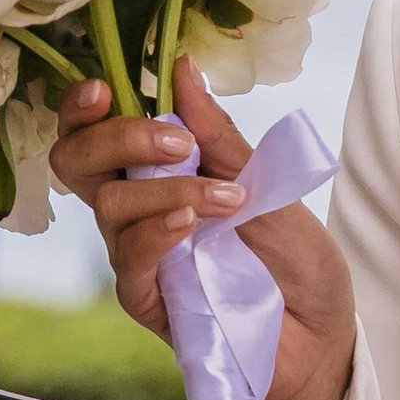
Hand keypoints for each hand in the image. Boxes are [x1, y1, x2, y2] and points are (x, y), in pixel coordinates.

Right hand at [51, 57, 357, 399]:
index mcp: (156, 172)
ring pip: (107, 207)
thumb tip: (181, 67)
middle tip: (175, 142)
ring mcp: (138, 256)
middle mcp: (135, 210)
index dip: (84, 106)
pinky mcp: (148, 301)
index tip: (107, 86)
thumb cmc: (294, 257)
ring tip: (226, 200)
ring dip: (165, 190)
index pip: (95, 130)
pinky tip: (188, 225)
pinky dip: (155, 234)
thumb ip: (217, 135)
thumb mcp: (264, 182)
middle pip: (77, 162)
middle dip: (116, 138)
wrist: (322, 332)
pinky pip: (128, 262)